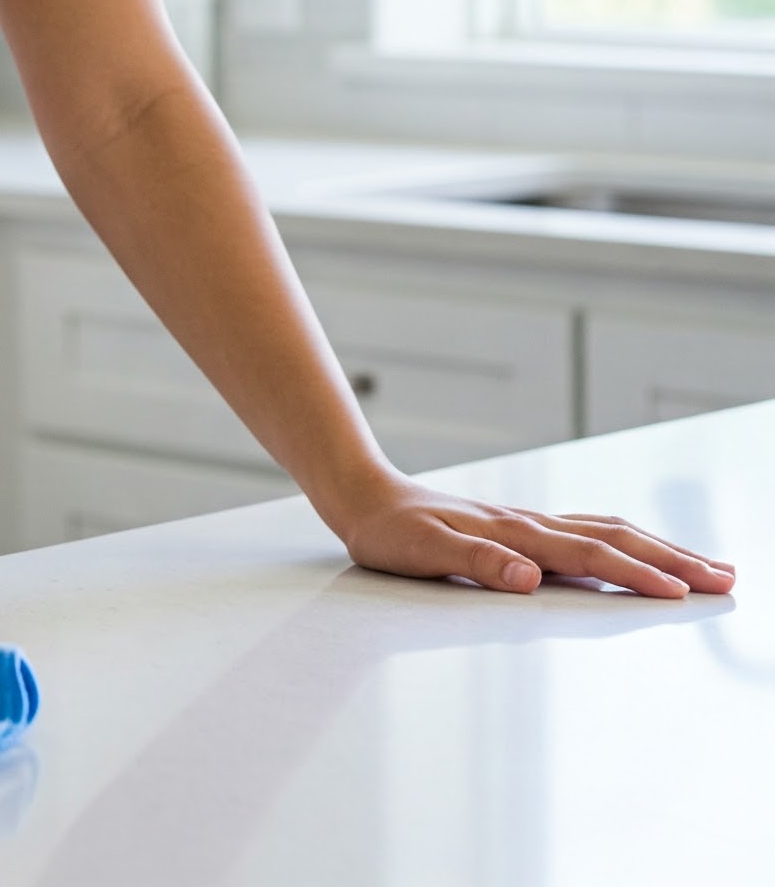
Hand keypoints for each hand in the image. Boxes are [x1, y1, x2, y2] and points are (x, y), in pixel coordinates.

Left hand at [334, 473, 736, 597]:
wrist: (362, 495)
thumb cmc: (391, 530)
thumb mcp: (423, 552)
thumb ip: (476, 563)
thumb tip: (529, 578)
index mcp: (515, 534)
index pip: (589, 556)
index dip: (637, 575)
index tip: (684, 593)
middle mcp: (529, 524)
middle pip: (613, 538)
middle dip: (672, 559)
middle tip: (726, 579)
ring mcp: (527, 523)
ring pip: (606, 531)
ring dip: (658, 547)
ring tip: (705, 564)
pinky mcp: (519, 527)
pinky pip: (586, 531)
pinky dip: (625, 540)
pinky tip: (637, 548)